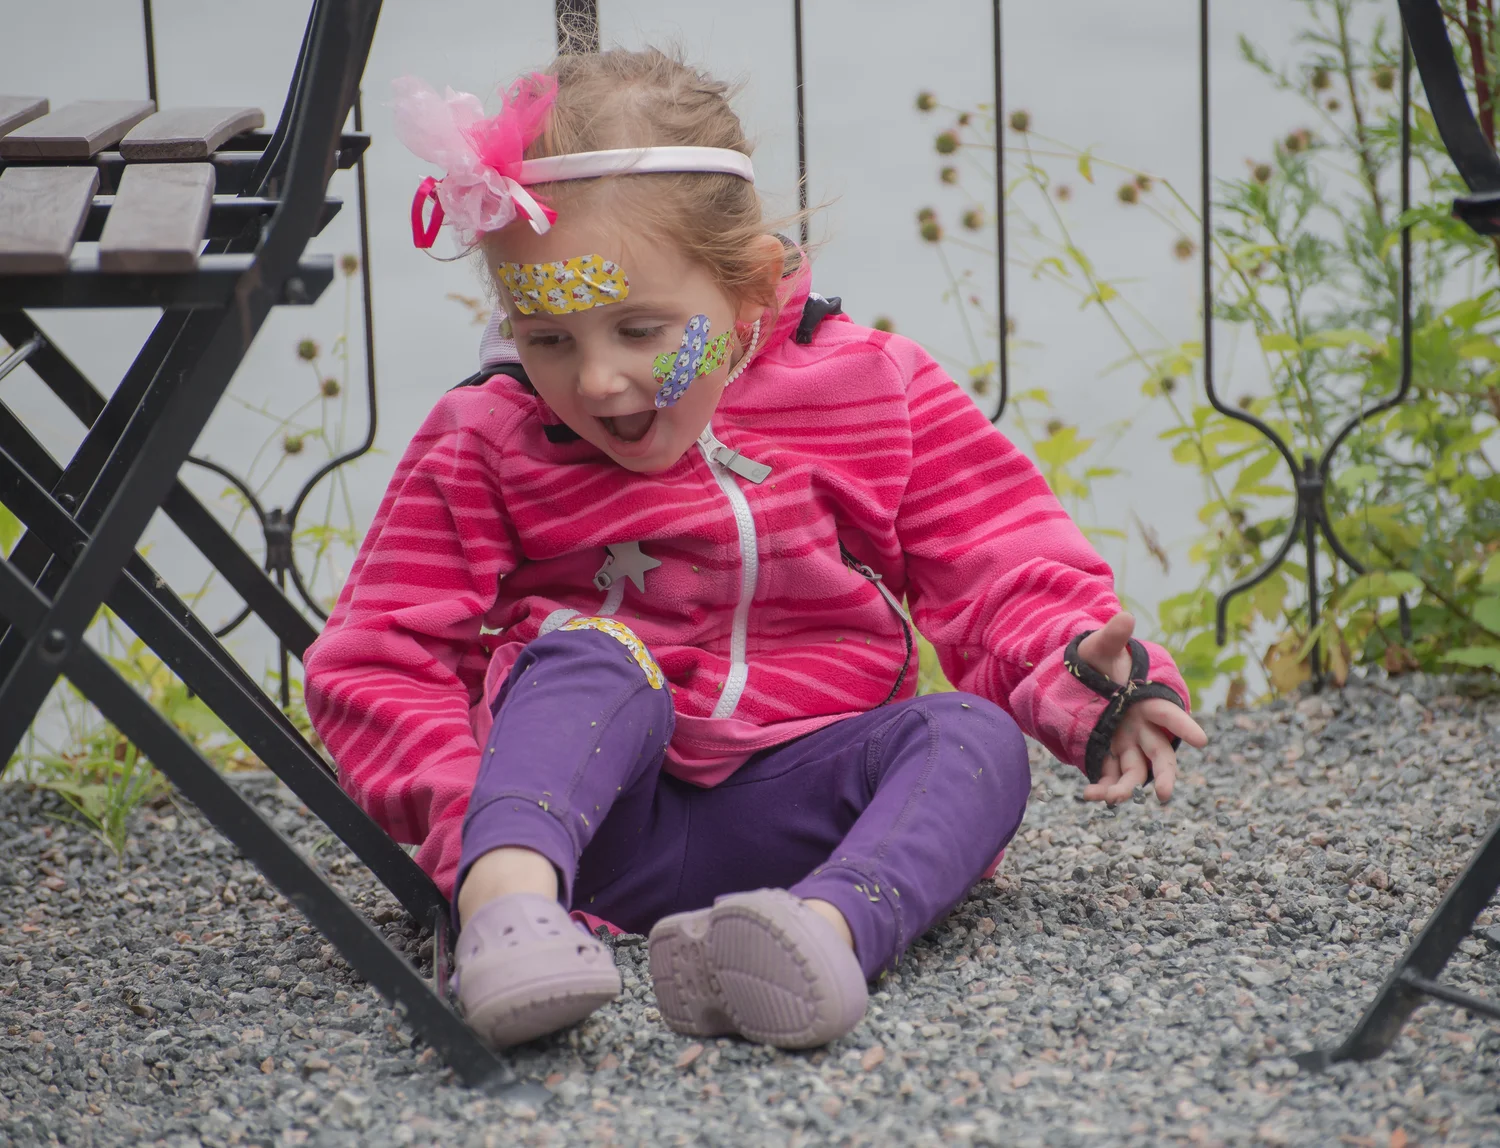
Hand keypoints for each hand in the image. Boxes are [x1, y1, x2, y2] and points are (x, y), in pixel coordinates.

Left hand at [1076, 612, 1207, 804]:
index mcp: (1146, 701)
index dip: (1185, 726)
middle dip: (1166, 775)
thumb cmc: (1096, 662)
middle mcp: (1142, 727)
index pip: (1169, 714)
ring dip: (1127, 788)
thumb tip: (1124, 615)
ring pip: (1135, 771)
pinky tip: (1090, 796)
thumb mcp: (1099, 648)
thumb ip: (1111, 637)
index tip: (1202, 740)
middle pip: (1160, 754)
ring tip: (1113, 800)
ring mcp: (1126, 743)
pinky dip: (1103, 787)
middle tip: (1167, 795)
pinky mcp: (1108, 753)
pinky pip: (1110, 774)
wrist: (1079, 679)